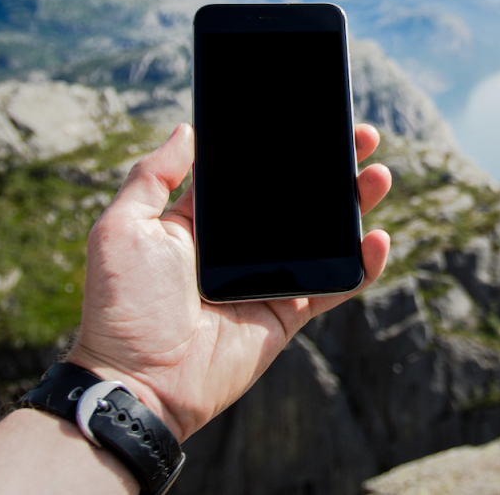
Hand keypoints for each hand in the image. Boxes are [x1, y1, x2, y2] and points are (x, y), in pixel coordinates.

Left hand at [64, 122, 391, 440]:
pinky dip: (362, 266)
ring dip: (355, 205)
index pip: (252, 173)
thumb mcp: (122, 227)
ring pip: (323, 235)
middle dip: (331, 165)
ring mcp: (268, 279)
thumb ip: (152, 176)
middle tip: (360, 136)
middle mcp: (239, 247)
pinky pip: (334, 286)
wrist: (139, 382)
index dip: (283, 146)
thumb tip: (187, 130)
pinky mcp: (288, 313)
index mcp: (202, 222)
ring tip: (378, 176)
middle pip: (297, 198)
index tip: (312, 118)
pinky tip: (378, 239)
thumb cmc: (122, 307)